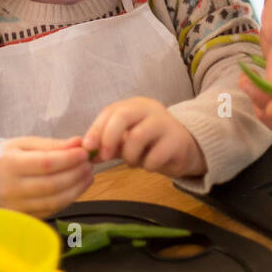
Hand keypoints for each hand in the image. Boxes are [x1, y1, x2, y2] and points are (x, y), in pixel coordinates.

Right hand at [0, 137, 93, 214]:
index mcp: (8, 165)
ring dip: (76, 189)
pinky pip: (51, 211)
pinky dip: (68, 200)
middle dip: (75, 174)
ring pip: (53, 201)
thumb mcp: (24, 144)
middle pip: (51, 185)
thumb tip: (78, 143)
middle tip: (89, 164)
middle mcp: (11, 189)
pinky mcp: (24, 218)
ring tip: (88, 176)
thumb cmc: (6, 157)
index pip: (45, 164)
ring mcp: (17, 207)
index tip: (84, 152)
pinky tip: (77, 188)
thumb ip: (51, 145)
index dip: (68, 159)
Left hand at [81, 97, 206, 178]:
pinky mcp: (177, 141)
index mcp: (134, 106)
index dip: (96, 128)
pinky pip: (154, 156)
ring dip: (130, 156)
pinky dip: (147, 165)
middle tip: (105, 156)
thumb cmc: (152, 142)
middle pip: (123, 116)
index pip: (111, 111)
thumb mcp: (127, 141)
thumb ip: (107, 145)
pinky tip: (151, 164)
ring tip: (134, 162)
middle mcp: (149, 109)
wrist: (186, 147)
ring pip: (137, 137)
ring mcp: (165, 123)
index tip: (87, 147)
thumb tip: (85, 153)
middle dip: (109, 137)